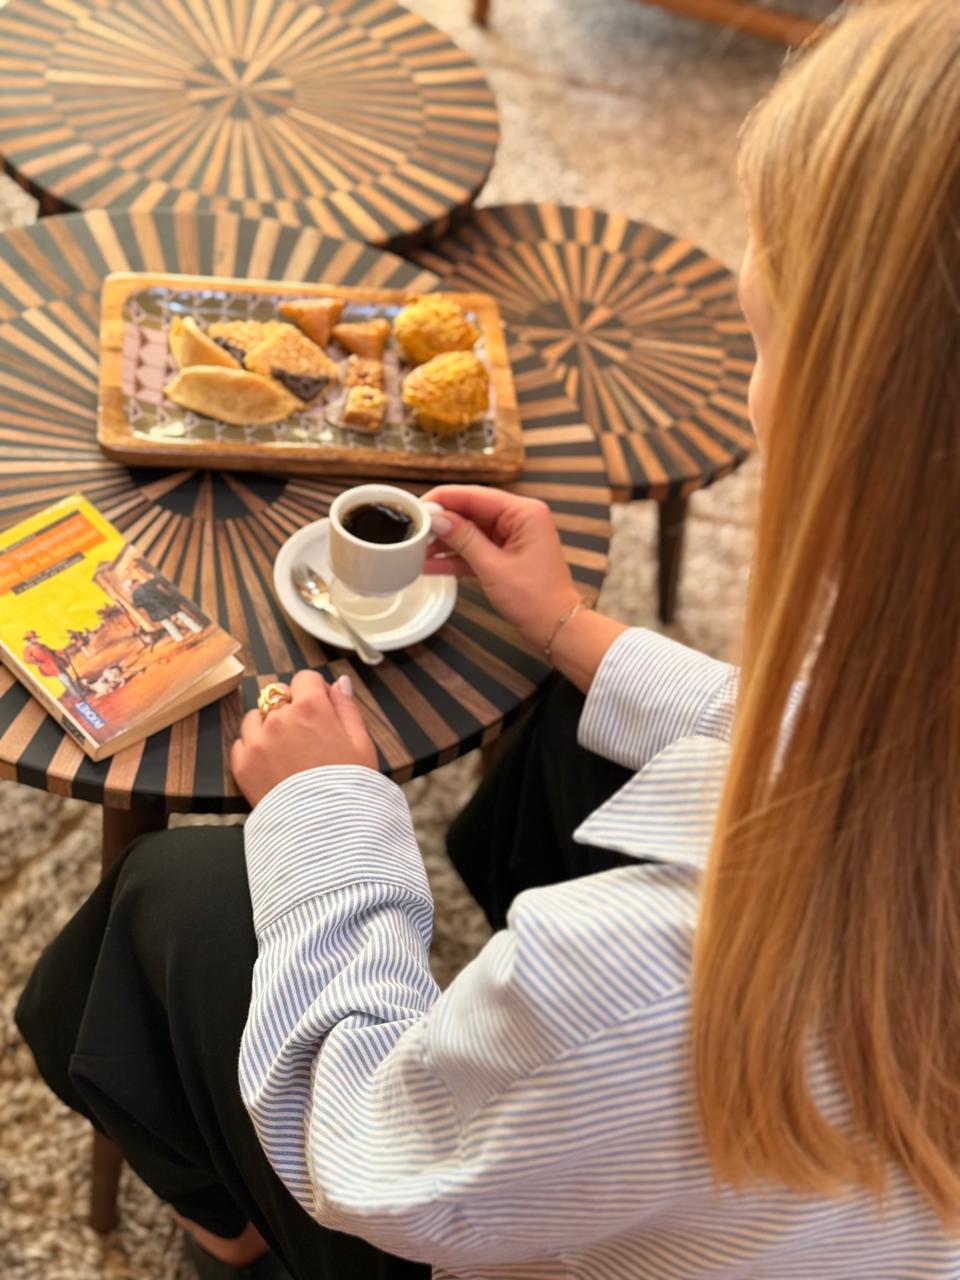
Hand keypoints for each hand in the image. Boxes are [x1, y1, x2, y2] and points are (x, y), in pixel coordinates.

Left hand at [231, 671, 377, 806]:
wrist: (326, 831)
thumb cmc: (349, 788)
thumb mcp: (361, 743)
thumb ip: (346, 707)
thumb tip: (339, 682)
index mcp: (311, 709)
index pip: (305, 678)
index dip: (314, 691)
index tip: (320, 708)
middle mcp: (279, 719)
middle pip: (278, 696)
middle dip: (290, 708)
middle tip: (306, 736)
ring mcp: (257, 742)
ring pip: (255, 717)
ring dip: (267, 726)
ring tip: (286, 752)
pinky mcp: (242, 765)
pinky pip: (240, 743)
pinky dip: (252, 749)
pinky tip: (271, 765)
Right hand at [423, 485, 580, 648]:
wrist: (555, 629)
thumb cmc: (536, 599)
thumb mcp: (493, 567)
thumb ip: (464, 539)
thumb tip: (439, 518)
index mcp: (524, 513)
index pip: (476, 495)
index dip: (445, 499)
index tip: (419, 505)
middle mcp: (520, 520)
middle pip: (472, 511)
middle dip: (442, 522)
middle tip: (414, 528)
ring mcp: (513, 538)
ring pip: (471, 532)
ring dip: (445, 542)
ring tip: (417, 548)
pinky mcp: (506, 556)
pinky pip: (476, 550)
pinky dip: (456, 558)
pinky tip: (430, 564)